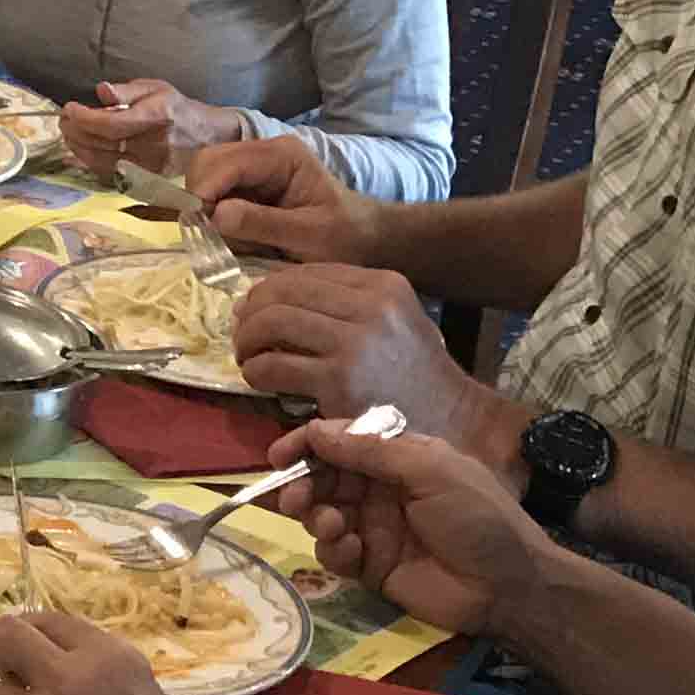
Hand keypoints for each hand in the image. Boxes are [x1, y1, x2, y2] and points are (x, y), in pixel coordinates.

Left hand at [61, 78, 248, 178]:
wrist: (206, 136)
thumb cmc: (176, 109)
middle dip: (75, 131)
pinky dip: (91, 163)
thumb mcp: (155, 88)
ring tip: (69, 134)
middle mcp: (154, 145)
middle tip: (64, 120)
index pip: (110, 124)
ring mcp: (151, 167)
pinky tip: (81, 151)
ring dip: (78, 149)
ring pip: (102, 162)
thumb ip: (126, 90)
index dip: (83, 118)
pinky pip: (111, 174)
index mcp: (156, 118)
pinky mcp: (148, 181)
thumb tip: (101, 90)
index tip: (69, 109)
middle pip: (102, 144)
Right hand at [187, 134, 382, 265]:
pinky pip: (214, 196)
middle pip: (207, 163)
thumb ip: (263, 223)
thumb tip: (216, 215)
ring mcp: (252, 170)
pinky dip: (214, 218)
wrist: (363, 240)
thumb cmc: (344, 236)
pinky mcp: (246, 187)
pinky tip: (234, 237)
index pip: (227, 162)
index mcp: (282, 156)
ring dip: (206, 210)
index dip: (205, 190)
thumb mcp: (308, 235)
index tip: (195, 224)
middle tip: (209, 234)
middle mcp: (263, 154)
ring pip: (205, 179)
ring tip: (228, 239)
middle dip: (201, 198)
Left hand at [229, 265, 521, 463]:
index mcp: (383, 285)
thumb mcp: (396, 321)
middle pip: (283, 292)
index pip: (307, 272)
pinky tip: (258, 380)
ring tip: (246, 356)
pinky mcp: (337, 381)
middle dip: (251, 311)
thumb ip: (348, 303)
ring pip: (272, 322)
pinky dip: (255, 371)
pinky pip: (273, 366)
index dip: (270, 287)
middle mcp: (370, 307)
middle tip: (241, 332)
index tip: (254, 306)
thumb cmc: (418, 375)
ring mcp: (355, 343)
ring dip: (247, 340)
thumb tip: (277, 294)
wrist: (453, 422)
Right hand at [271, 415, 560, 639]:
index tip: (280, 456)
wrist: (507, 586)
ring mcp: (374, 528)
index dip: (309, 444)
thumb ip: (372, 450)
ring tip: (331, 526)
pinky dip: (332, 550)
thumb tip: (318, 430)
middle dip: (303, 485)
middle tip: (294, 498)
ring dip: (316, 516)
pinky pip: (334, 553)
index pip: (343, 442)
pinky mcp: (370, 566)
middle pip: (324, 478)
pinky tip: (350, 551)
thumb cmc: (477, 517)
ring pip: (322, 514)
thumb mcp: (431, 470)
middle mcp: (381, 490)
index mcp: (399, 458)